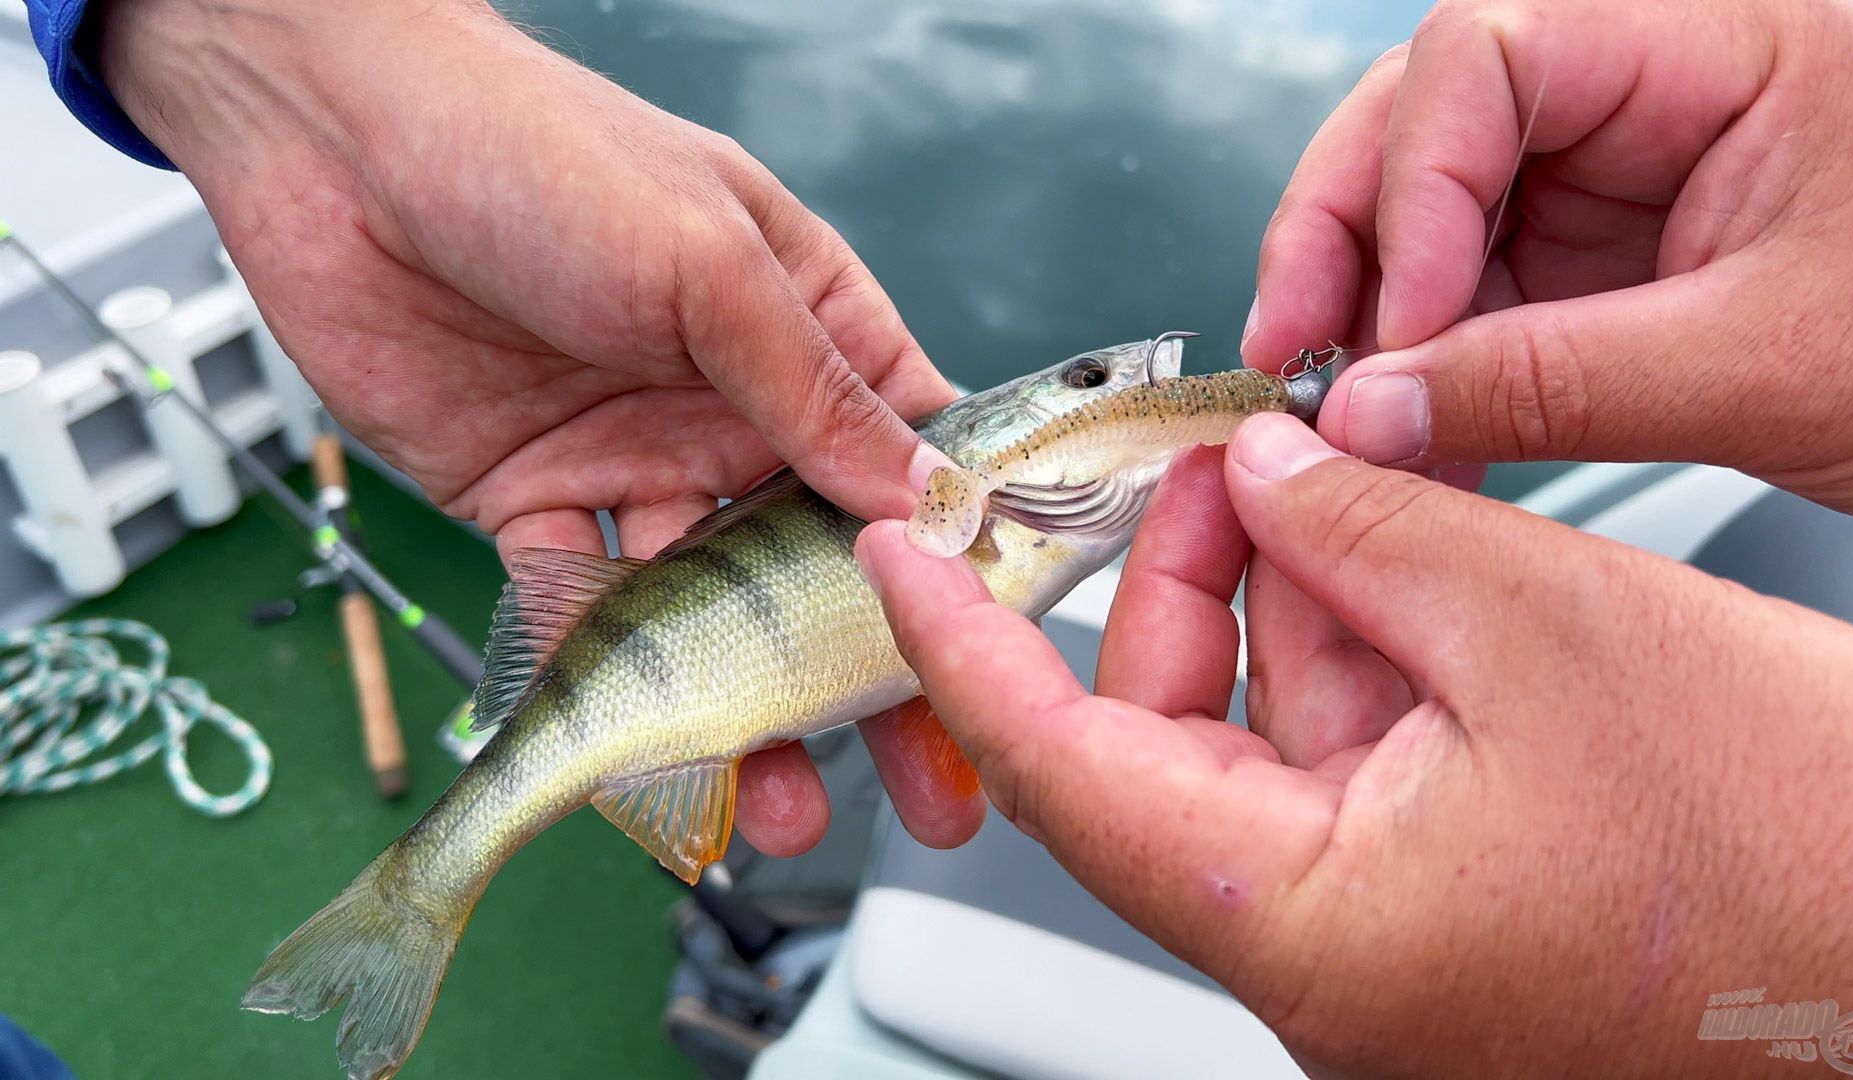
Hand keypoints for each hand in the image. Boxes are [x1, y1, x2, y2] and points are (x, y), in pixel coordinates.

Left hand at [100, 0, 979, 851]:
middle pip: (819, 564)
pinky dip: (601, 679)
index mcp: (800, 329)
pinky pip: (577, 608)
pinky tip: (637, 745)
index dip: (961, 555)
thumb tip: (929, 503)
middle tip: (930, 783)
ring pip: (706, 613)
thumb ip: (814, 391)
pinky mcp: (531, 500)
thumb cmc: (542, 151)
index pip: (911, 455)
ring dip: (744, 706)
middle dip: (869, 675)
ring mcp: (633, 460)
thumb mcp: (708, 262)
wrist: (332, 143)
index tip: (1005, 655)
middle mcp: (727, 407)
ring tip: (779, 801)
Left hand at [856, 422, 1852, 1074]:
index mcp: (1311, 929)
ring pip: (1261, 743)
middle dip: (1174, 586)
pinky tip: (1388, 564)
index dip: (969, 649)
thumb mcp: (1551, 624)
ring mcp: (1388, 944)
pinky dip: (1351, 657)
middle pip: (1160, 746)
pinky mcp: (1448, 911)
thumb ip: (1370, 528)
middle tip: (1213, 461)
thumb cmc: (1810, 852)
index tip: (907, 556)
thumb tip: (1265, 471)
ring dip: (1277, 606)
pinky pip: (1348, 769)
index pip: (1066, 772)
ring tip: (1325, 489)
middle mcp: (1327, 963)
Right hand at [1243, 0, 1852, 521]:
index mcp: (1715, 42)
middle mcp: (1640, 88)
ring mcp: (1601, 170)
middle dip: (1344, 236)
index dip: (1413, 183)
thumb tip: (1372, 411)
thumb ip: (1554, 384)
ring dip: (1356, 304)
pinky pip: (1452, 287)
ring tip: (1330, 404)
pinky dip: (1405, 359)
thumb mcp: (1760, 368)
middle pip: (1424, 115)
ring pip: (1414, 202)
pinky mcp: (1578, 255)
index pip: (1494, 52)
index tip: (1392, 322)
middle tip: (1296, 352)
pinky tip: (1389, 422)